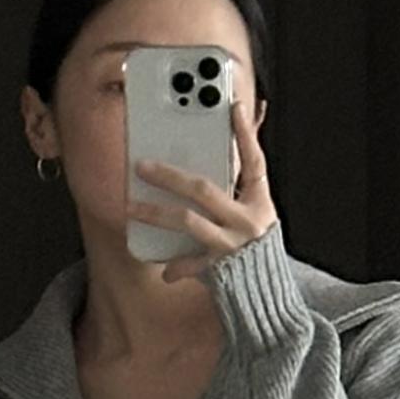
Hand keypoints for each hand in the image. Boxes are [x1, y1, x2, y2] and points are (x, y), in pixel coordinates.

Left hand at [127, 94, 278, 282]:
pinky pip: (191, 264)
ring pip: (188, 222)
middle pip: (203, 189)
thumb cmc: (257, 246)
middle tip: (141, 166)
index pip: (254, 160)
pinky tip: (163, 268)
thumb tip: (243, 135)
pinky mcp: (220, 269)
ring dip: (156, 214)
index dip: (246, 133)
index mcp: (260, 200)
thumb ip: (245, 181)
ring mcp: (233, 245)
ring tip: (132, 207)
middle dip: (170, 175)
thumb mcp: (258, 210)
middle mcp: (247, 220)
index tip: (233, 107)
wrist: (267, 291)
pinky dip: (176, 267)